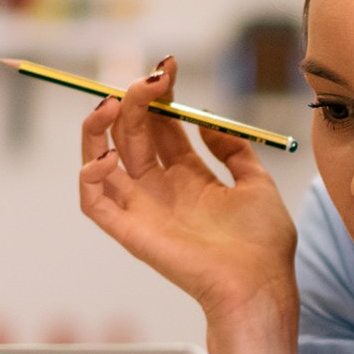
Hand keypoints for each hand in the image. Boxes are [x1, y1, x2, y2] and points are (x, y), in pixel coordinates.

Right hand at [79, 57, 297, 322]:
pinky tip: (109, 156)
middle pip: (132, 132)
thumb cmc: (263, 245)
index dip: (160, 94)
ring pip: (100, 158)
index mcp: (190, 176)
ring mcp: (142, 208)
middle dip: (136, 98)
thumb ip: (234, 150)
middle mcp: (160, 188)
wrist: (260, 286)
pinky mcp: (128, 231)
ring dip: (98, 126)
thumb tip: (209, 122)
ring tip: (112, 101)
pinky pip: (93, 200)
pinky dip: (89, 175)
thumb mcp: (257, 184)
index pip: (161, 125)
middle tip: (150, 77)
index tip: (168, 67)